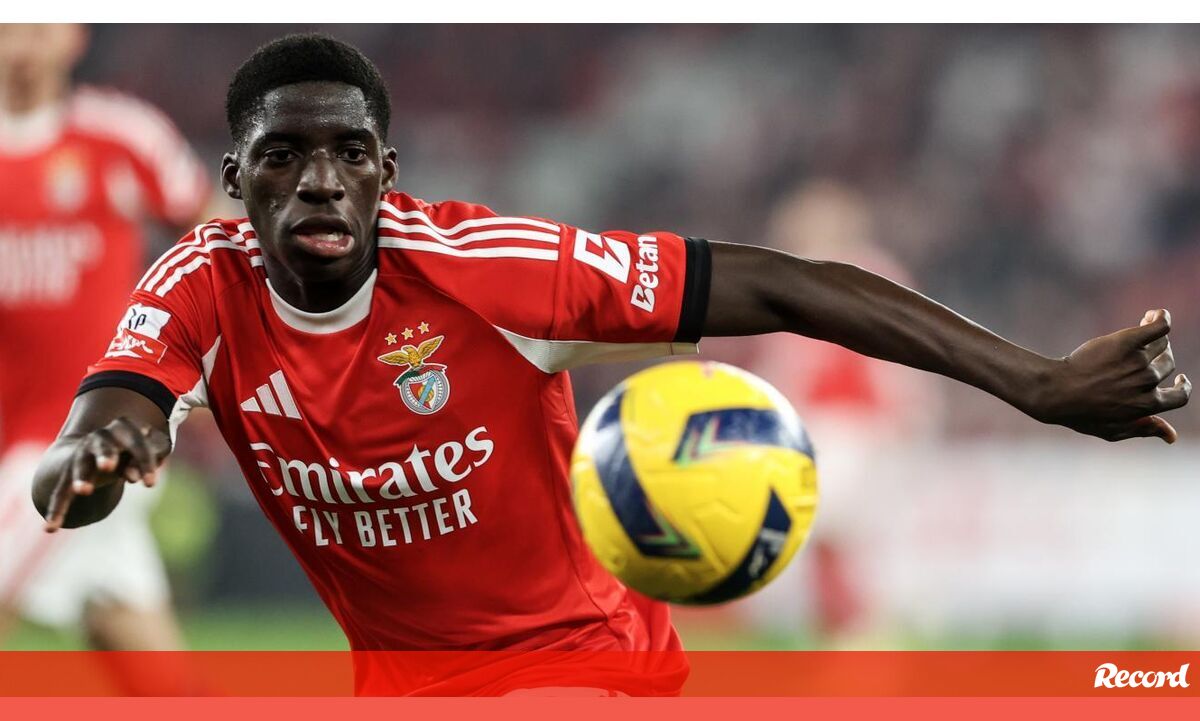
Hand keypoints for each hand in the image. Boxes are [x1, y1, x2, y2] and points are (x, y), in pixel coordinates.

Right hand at [43, 417, 170, 531]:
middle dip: (105, 455)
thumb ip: (147, 459)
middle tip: (108, 466)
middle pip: (103, 446)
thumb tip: (132, 476)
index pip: (137, 443)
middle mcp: (99, 439)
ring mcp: (81, 455)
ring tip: (84, 491)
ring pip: (79, 466)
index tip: (149, 484)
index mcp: (124, 428)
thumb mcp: (151, 450)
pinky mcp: (70, 475)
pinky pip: (61, 492)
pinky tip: (50, 528)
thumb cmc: (138, 448)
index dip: (145, 462)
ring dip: (81, 477)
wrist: (107, 443)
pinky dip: (57, 509)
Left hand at [1027, 309, 1190, 441]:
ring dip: (1158, 338)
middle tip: (1145, 350)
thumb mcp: (1112, 430)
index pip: (1180, 396)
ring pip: (1160, 345)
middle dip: (1160, 357)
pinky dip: (1162, 319)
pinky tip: (1157, 314)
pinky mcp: (1127, 342)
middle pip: (1167, 363)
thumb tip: (1172, 436)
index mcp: (1147, 405)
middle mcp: (1147, 382)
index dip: (1183, 387)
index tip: (1180, 379)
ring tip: (1145, 327)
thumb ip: (1143, 429)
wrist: (1056, 391)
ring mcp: (1138, 361)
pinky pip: (1158, 327)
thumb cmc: (1080, 413)